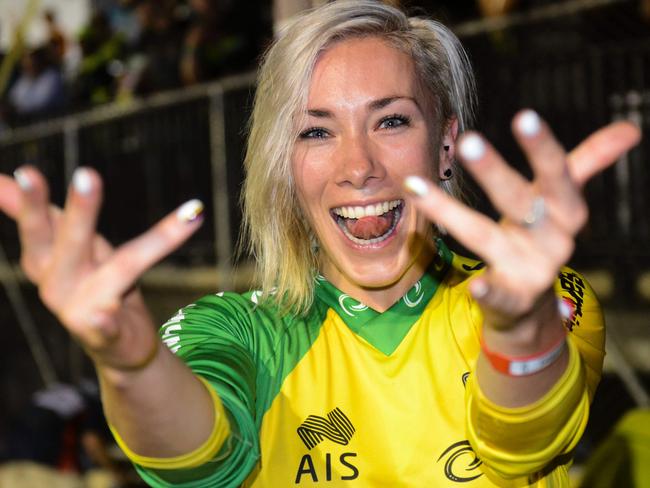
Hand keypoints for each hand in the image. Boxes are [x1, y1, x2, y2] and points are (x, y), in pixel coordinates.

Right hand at [0, 166, 203, 370]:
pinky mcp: (105, 335)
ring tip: (169, 223)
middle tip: (88, 175)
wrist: (118, 347)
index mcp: (46, 260)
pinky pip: (105, 327)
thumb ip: (42, 215)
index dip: (31, 200)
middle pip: (72, 242)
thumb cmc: (93, 285)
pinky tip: (103, 315)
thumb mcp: (69, 246)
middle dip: (80, 210)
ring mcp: (80, 310)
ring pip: (117, 269)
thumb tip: (6, 175)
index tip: (26, 171)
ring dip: (142, 248)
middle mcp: (59, 283)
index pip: (40, 224)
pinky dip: (104, 322)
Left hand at [404, 111, 640, 329]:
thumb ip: (587, 163)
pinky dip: (488, 289)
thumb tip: (631, 129)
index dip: (543, 148)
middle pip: (521, 203)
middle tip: (468, 141)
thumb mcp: (562, 201)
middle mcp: (553, 240)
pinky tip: (474, 283)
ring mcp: (531, 271)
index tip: (524, 116)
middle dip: (494, 173)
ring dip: (451, 213)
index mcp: (566, 211)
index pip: (558, 176)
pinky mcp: (511, 298)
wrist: (533, 301)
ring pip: (486, 238)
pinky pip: (499, 293)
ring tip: (416, 187)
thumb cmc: (540, 236)